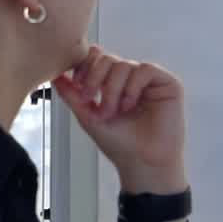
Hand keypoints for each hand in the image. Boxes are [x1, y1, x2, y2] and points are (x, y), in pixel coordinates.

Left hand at [52, 46, 187, 194]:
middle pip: (109, 58)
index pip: (99, 59)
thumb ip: (72, 95)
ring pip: (125, 64)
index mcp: (115, 84)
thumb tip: (54, 75)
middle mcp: (132, 79)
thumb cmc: (120, 144)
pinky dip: (132, 86)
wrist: (142, 163)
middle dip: (95, 78)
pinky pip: (146, 70)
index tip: (76, 83)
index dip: (86, 65)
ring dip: (112, 89)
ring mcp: (150, 81)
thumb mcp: (88, 116)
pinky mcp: (168, 83)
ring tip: (113, 111)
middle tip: (91, 100)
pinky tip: (129, 104)